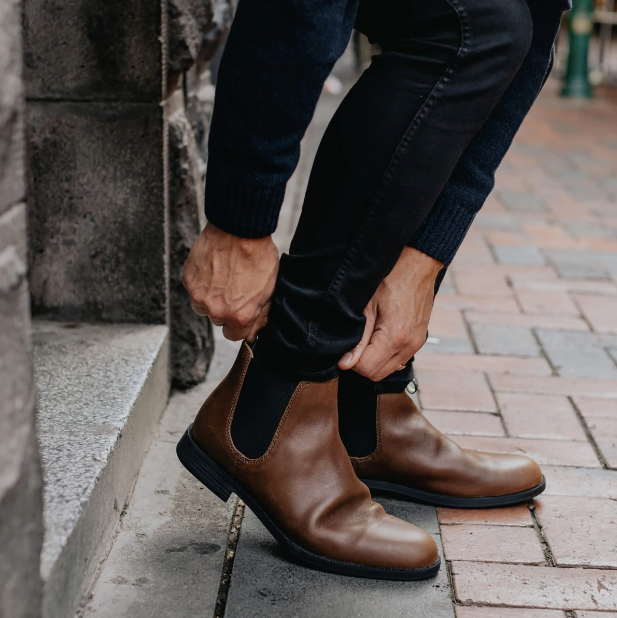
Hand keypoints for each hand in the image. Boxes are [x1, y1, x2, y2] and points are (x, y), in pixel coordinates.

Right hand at [183, 222, 279, 341]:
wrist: (239, 229)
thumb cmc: (258, 256)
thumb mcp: (269, 290)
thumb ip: (259, 315)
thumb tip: (254, 331)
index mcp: (238, 316)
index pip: (234, 335)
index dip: (240, 323)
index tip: (242, 311)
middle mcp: (216, 310)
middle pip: (218, 320)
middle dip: (226, 308)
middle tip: (235, 287)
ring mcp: (199, 296)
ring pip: (203, 306)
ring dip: (211, 297)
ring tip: (224, 277)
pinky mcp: (189, 280)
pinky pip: (195, 289)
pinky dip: (202, 282)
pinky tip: (214, 268)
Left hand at [338, 247, 442, 380]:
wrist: (418, 265)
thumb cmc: (391, 278)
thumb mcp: (367, 305)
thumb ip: (358, 338)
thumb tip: (345, 363)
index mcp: (396, 337)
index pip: (366, 369)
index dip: (350, 361)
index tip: (344, 346)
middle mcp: (409, 346)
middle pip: (376, 374)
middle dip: (360, 363)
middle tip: (354, 341)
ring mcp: (416, 344)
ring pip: (386, 370)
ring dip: (372, 360)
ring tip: (366, 337)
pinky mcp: (418, 341)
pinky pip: (396, 360)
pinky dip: (384, 355)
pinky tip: (378, 337)